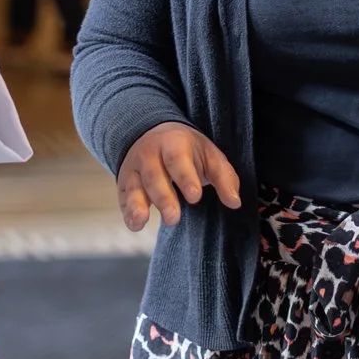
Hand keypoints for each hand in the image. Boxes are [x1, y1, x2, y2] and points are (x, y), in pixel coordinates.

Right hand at [116, 122, 240, 231]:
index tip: (195, 197)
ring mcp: (134, 169)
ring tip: (143, 220)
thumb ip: (224, 178)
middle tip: (173, 218)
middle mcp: (149, 154)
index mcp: (173, 143)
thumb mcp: (209, 155)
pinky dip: (128, 212)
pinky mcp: (125, 185)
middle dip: (163, 197)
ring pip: (135, 187)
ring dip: (138, 204)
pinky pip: (124, 199)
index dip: (185, 178)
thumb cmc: (187, 150)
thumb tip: (234, 202)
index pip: (177, 160)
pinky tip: (136, 224)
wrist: (152, 133)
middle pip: (154, 176)